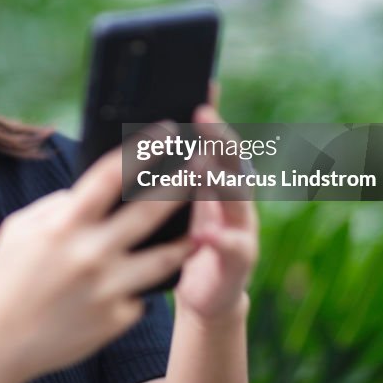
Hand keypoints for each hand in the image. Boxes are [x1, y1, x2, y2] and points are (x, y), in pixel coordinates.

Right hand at [0, 139, 193, 382]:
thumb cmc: (6, 279)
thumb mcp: (19, 230)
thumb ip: (57, 206)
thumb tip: (89, 191)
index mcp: (64, 226)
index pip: (112, 176)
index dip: (144, 149)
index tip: (167, 133)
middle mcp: (91, 255)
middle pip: (150, 211)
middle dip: (181, 183)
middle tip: (204, 165)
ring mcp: (108, 289)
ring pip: (165, 257)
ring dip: (186, 237)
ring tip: (203, 222)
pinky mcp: (117, 318)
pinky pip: (142, 293)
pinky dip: (144, 282)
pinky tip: (154, 274)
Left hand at [172, 94, 258, 322]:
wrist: (206, 297)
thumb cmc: (184, 243)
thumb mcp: (175, 203)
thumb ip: (167, 172)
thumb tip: (139, 134)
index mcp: (218, 183)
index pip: (217, 141)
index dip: (212, 114)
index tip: (204, 85)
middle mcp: (236, 201)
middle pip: (233, 160)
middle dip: (219, 136)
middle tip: (201, 114)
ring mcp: (242, 229)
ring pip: (239, 199)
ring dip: (222, 180)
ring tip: (203, 164)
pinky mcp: (238, 263)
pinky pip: (235, 249)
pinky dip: (222, 240)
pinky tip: (207, 234)